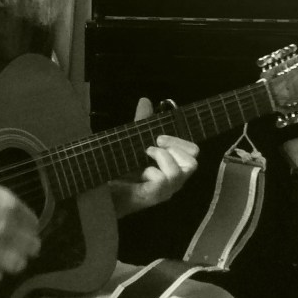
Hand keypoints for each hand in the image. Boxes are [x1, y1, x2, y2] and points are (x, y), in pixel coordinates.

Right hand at [0, 174, 40, 284]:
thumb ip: (6, 206)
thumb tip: (15, 218)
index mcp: (11, 207)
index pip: (34, 225)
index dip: (29, 230)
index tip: (23, 233)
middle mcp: (8, 229)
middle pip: (32, 248)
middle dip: (27, 248)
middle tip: (18, 249)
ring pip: (18, 265)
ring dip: (13, 263)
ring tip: (5, 261)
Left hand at [110, 98, 199, 216]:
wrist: (104, 189)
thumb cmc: (122, 167)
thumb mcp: (134, 140)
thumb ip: (143, 122)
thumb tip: (145, 100)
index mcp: (173, 166)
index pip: (193, 152)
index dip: (181, 141)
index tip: (160, 137)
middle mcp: (174, 180)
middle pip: (193, 162)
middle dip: (175, 146)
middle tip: (156, 143)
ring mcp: (165, 190)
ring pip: (179, 172)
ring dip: (162, 156)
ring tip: (146, 154)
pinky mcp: (154, 197)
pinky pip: (162, 180)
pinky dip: (152, 171)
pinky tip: (140, 172)